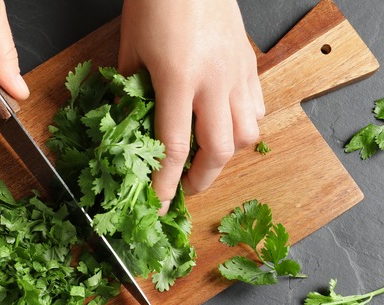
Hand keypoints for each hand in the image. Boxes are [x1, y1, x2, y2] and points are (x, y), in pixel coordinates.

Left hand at [119, 0, 264, 213]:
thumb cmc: (156, 1)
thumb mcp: (130, 48)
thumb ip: (129, 91)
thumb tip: (126, 125)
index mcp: (178, 79)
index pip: (175, 147)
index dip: (166, 184)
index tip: (159, 206)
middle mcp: (214, 81)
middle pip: (220, 150)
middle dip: (202, 179)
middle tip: (185, 188)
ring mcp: (237, 72)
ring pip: (248, 133)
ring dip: (227, 156)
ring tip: (207, 159)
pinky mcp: (249, 62)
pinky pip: (257, 106)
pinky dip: (244, 126)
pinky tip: (226, 124)